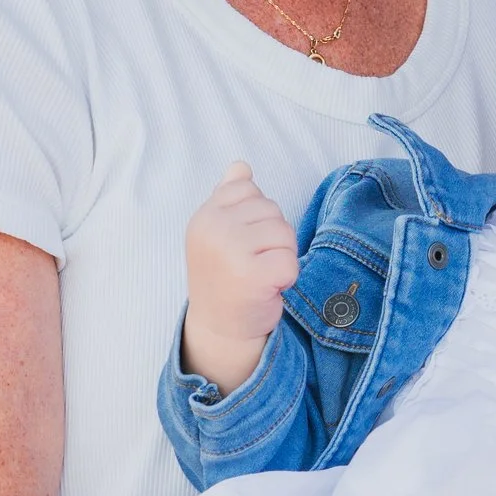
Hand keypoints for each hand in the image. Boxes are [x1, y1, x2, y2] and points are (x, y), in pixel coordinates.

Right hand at [181, 161, 298, 385]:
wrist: (219, 330)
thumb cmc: (225, 277)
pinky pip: (291, 262)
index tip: (239, 245)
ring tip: (259, 276)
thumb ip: (229, 197)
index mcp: (204, 216)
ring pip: (285, 234)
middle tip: (251, 264)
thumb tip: (240, 165)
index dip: (256, 219)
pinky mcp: (252, 276)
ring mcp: (230, 251)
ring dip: (281, 258)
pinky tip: (267, 290)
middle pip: (272, 211)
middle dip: (272, 239)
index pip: (250, 190)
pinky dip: (287, 279)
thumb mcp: (219, 233)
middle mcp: (213, 229)